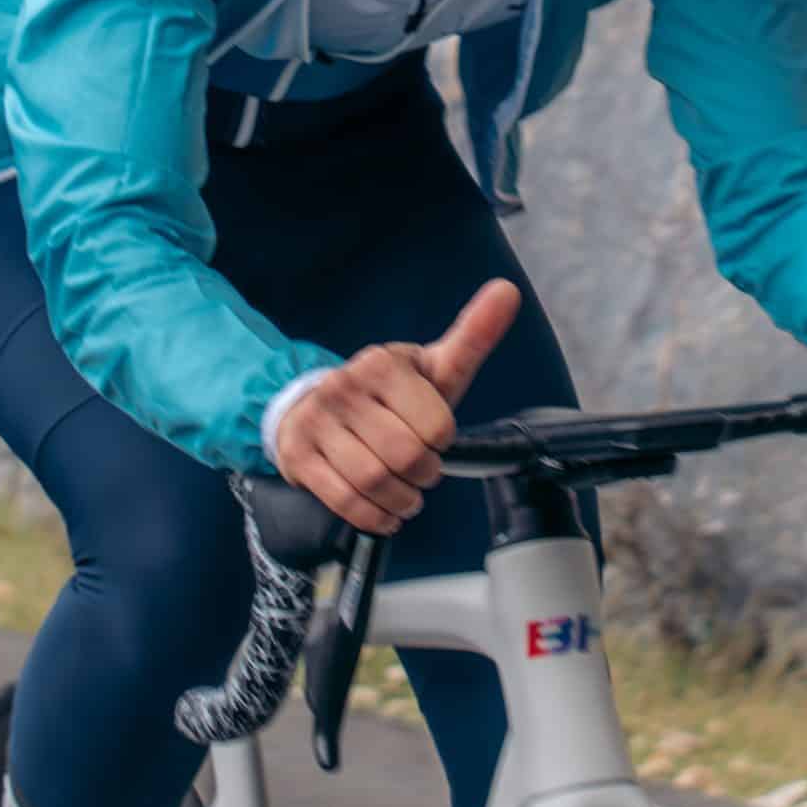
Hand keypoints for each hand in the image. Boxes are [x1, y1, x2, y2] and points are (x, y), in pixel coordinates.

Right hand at [273, 278, 522, 532]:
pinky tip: (382, 511)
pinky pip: (344, 500)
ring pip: (373, 481)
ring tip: (404, 494)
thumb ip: (472, 336)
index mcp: (382, 364)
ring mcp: (316, 421)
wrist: (313, 405)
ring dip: (400, 499)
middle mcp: (344, 387)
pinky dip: (372, 516)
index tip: (435, 438)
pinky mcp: (298, 455)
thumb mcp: (432, 367)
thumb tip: (508, 291)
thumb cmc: (388, 395)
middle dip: (423, 475)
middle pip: (405, 456)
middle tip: (421, 472)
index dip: (443, 442)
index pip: (436, 425)